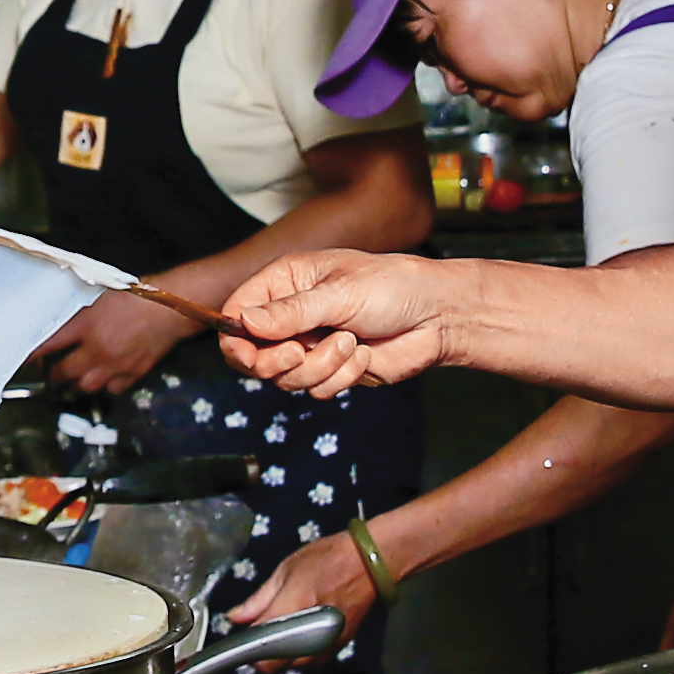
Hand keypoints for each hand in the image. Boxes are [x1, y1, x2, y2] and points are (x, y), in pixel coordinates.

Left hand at [35, 284, 207, 395]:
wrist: (171, 309)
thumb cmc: (139, 296)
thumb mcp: (102, 296)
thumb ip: (81, 313)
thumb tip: (63, 324)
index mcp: (87, 325)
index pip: (50, 344)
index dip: (34, 354)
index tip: (25, 359)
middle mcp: (97, 349)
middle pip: (64, 372)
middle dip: (54, 374)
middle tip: (52, 371)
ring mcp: (115, 365)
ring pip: (85, 386)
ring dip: (77, 382)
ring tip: (75, 377)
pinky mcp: (132, 374)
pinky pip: (111, 389)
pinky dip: (105, 386)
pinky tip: (104, 377)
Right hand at [219, 250, 458, 395]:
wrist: (437, 317)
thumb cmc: (393, 288)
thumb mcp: (340, 294)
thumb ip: (291, 312)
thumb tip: (245, 322)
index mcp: (285, 282)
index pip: (238, 312)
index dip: (235, 338)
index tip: (248, 354)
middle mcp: (291, 316)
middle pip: (252, 356)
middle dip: (276, 361)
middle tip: (299, 352)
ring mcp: (310, 346)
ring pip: (285, 379)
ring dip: (320, 366)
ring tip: (349, 343)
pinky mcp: (332, 372)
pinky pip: (317, 390)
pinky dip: (341, 377)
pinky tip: (363, 356)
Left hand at [229, 531, 380, 649]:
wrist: (369, 563)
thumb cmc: (328, 559)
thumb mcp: (286, 570)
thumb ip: (259, 599)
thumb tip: (235, 618)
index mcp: (295, 605)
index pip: (262, 643)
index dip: (248, 646)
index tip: (245, 637)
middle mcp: (313, 629)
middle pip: (278, 663)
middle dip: (264, 654)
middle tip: (263, 634)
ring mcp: (328, 642)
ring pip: (295, 666)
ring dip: (283, 657)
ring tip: (283, 635)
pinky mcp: (340, 646)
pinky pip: (312, 662)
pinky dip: (301, 656)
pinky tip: (300, 640)